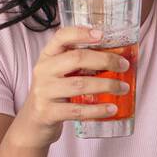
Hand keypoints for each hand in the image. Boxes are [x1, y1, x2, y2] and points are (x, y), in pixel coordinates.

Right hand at [8, 26, 130, 148]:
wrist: (32, 124)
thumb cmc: (53, 95)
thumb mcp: (58, 74)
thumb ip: (78, 65)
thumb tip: (116, 58)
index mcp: (47, 56)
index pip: (61, 37)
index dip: (81, 33)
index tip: (102, 35)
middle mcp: (43, 71)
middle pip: (77, 58)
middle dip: (105, 60)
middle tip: (124, 66)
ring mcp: (44, 92)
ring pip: (80, 84)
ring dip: (106, 85)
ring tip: (123, 88)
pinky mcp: (48, 112)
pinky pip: (77, 110)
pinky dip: (97, 109)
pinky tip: (112, 108)